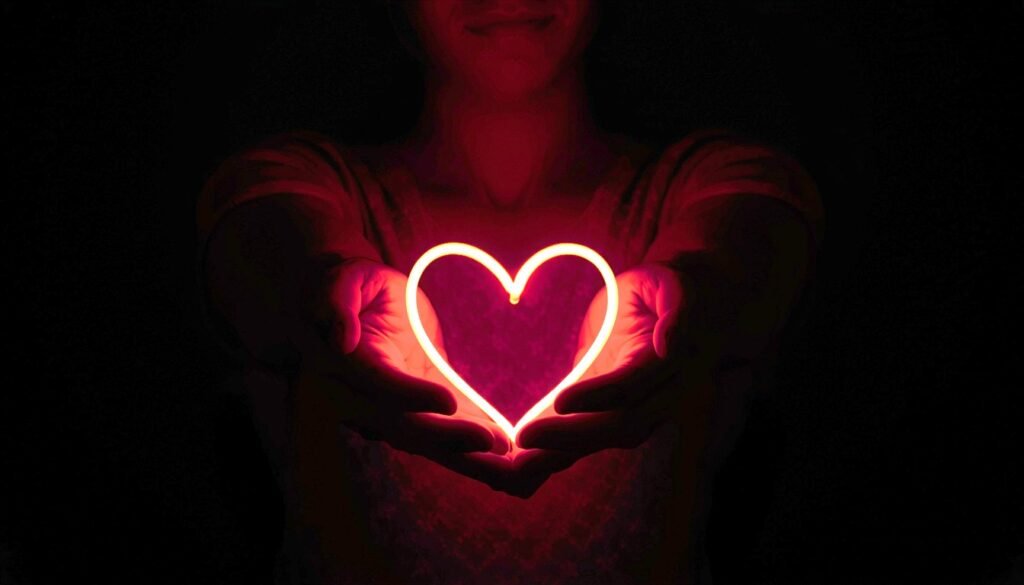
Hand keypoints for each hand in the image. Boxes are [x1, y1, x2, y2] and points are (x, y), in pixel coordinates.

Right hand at [295, 258, 521, 491]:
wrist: (361, 308)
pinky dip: (479, 453)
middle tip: (498, 445)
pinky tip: (514, 459)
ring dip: (474, 460)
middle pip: (408, 429)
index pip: (378, 384)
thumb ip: (336, 300)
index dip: (409, 394)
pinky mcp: (421, 415)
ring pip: (432, 445)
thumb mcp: (345, 281)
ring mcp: (395, 415)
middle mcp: (366, 401)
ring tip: (517, 469)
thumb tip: (341, 338)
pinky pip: (448, 439)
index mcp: (348, 366)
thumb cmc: (355, 287)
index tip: (447, 401)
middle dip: (454, 441)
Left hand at [518, 263, 700, 455]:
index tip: (561, 401)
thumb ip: (675, 304)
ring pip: (602, 442)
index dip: (598, 395)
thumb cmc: (654, 293)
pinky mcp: (613, 418)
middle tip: (523, 438)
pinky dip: (555, 458)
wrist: (664, 314)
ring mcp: (639, 414)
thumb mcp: (665, 283)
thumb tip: (668, 343)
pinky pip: (587, 443)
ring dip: (558, 457)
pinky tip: (520, 464)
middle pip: (618, 426)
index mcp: (668, 364)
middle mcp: (659, 398)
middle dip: (570, 436)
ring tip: (513, 466)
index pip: (632, 386)